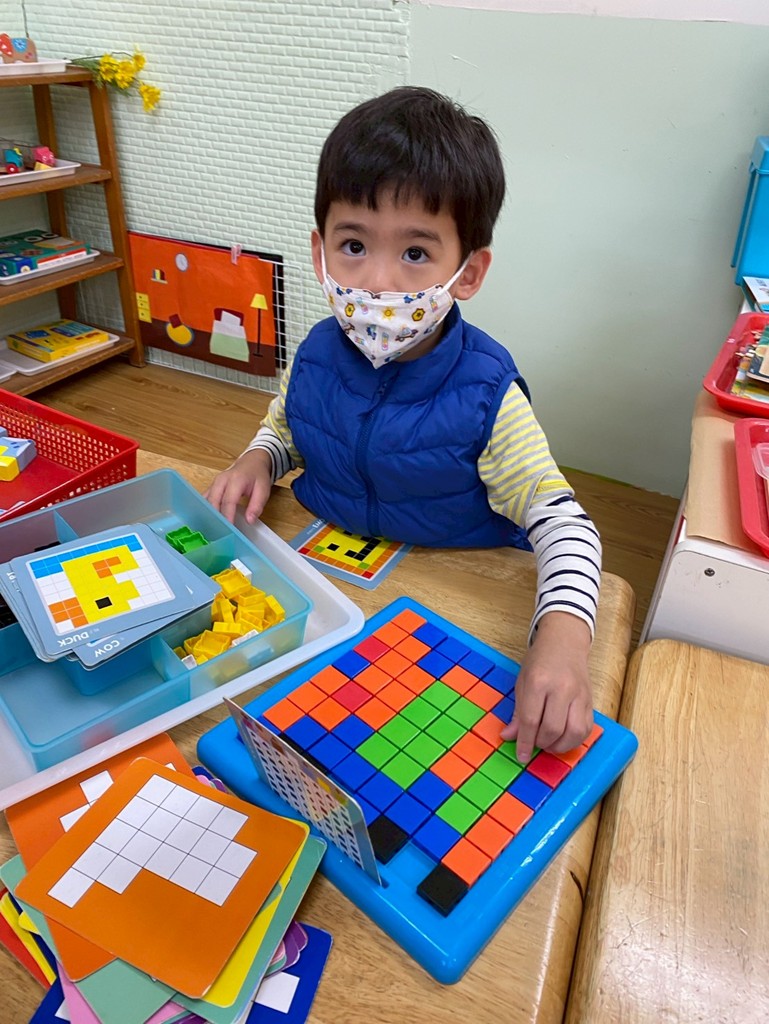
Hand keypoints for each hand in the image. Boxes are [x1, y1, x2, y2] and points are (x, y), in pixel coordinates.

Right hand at [204, 449, 272, 524]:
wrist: (251, 462)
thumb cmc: (257, 476)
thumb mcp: (264, 489)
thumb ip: (257, 505)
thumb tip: (250, 521)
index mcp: (236, 479)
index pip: (228, 501)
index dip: (227, 516)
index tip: (228, 529)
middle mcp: (221, 480)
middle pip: (214, 501)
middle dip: (216, 518)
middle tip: (219, 534)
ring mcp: (214, 483)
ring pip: (207, 501)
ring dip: (209, 515)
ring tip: (212, 531)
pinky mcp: (211, 487)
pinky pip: (205, 499)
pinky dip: (205, 510)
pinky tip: (208, 522)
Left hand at [500, 611, 593, 763]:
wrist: (564, 642)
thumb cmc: (540, 660)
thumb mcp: (522, 682)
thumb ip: (517, 711)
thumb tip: (509, 736)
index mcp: (539, 681)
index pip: (531, 719)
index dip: (525, 742)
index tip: (521, 755)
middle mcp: (562, 688)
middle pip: (553, 728)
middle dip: (541, 743)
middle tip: (535, 743)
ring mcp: (579, 695)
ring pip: (574, 732)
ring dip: (560, 745)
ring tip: (549, 743)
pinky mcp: (591, 700)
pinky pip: (586, 729)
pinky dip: (574, 740)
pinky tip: (563, 738)